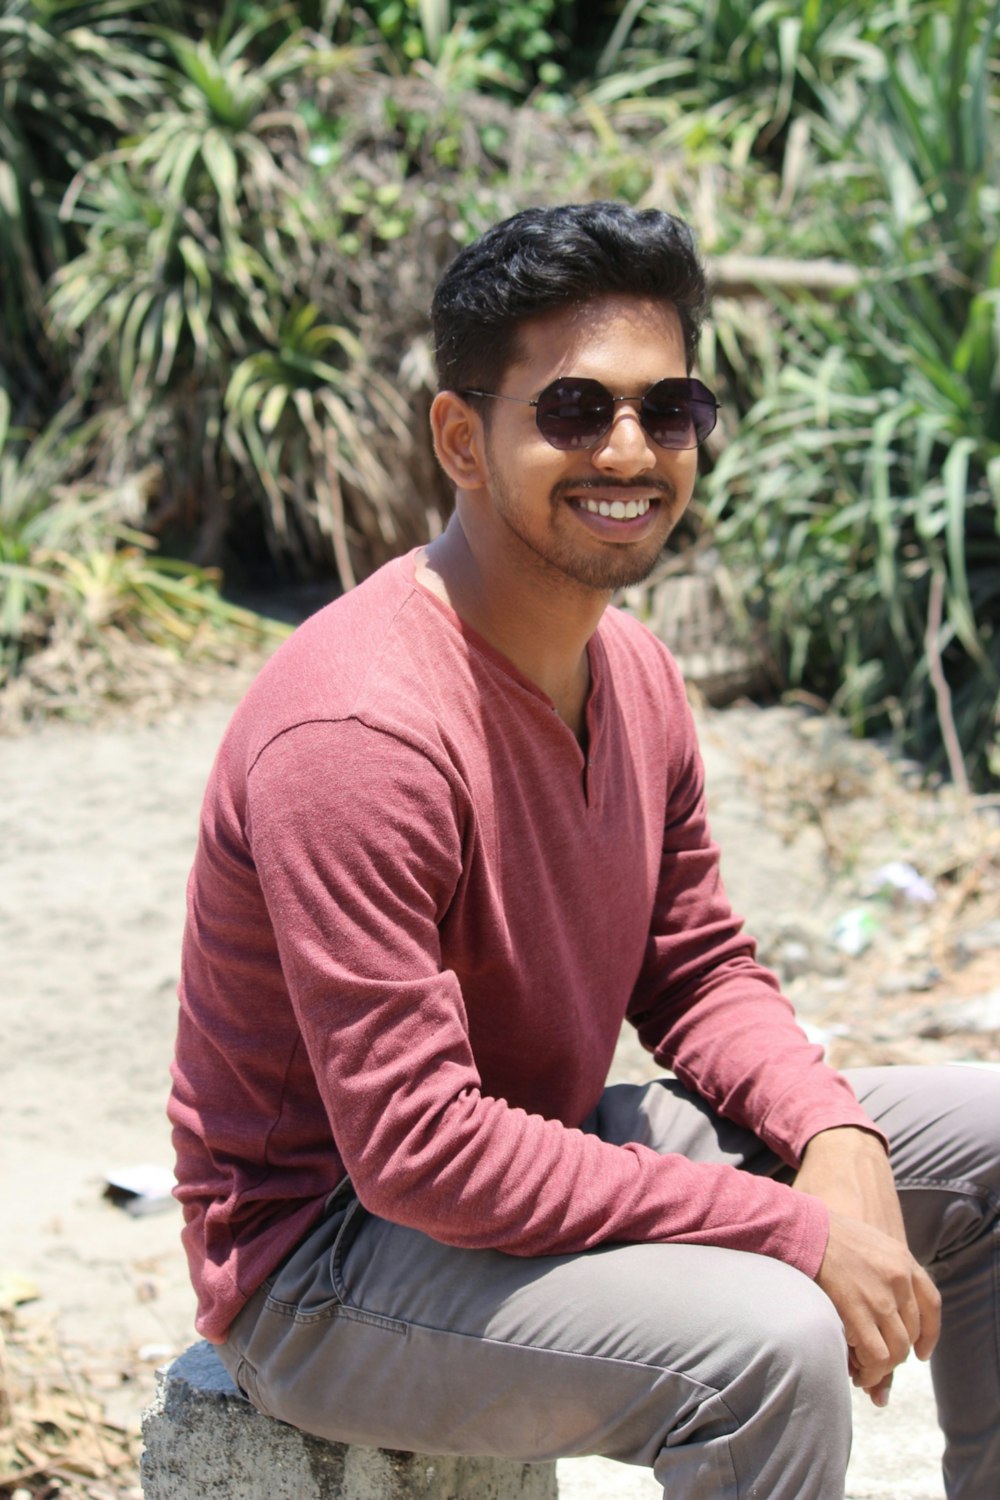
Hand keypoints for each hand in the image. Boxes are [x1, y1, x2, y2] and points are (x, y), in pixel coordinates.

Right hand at [793, 1127, 939, 1405]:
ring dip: (881, 1368)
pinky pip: (876, 1353)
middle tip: (877, 1365)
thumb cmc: (829, 1236)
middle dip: (896, 1356)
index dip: (929, 1335)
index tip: (920, 1353)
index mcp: (904, 1260)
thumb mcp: (871, 1244)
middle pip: (912, 1332)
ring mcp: (880, 1295)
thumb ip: (886, 1272)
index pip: (932, 1305)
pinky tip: (856, 1370)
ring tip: (864, 1373)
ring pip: (897, 1349)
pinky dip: (869, 1369)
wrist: (805, 1228)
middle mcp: (899, 1279)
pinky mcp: (858, 1308)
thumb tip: (887, 1316)